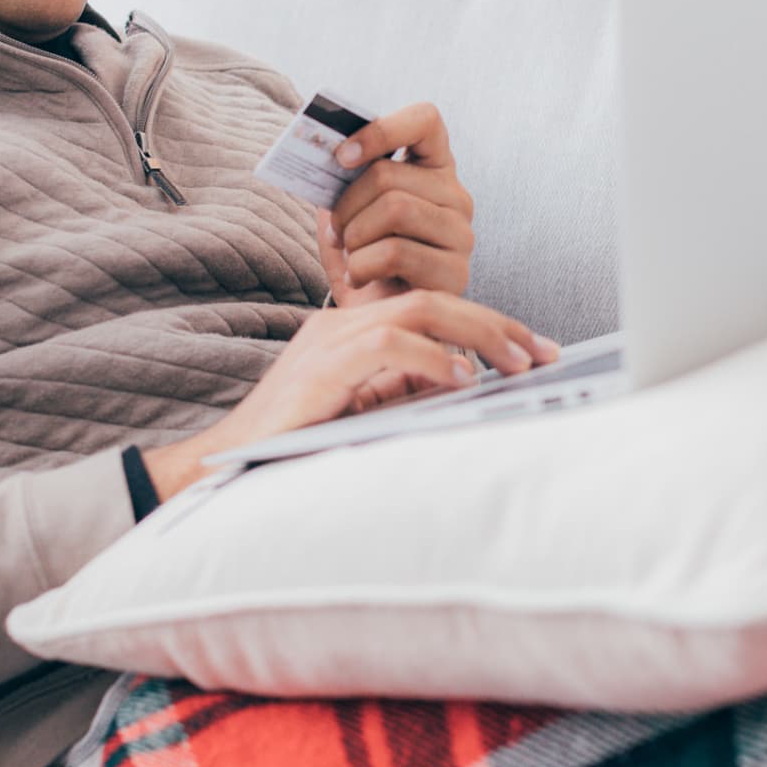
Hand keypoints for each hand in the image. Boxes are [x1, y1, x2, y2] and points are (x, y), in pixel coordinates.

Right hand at [141, 291, 559, 499]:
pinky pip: (390, 345)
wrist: (222, 468)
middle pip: (434, 298)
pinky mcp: (323, 366)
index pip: (432, 307)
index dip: (489, 323)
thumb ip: (407, 390)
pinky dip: (434, 359)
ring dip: (478, 335)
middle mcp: (343, 324)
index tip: (535, 348)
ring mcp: (330, 340)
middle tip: (544, 351)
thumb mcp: (364, 411)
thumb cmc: (294, 446)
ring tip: (517, 363)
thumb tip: (470, 383)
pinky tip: (463, 379)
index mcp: (354, 330)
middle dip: (498, 323)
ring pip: (420, 310)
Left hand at [315, 102, 473, 306]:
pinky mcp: (456, 273)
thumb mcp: (348, 210)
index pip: (425, 120)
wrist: (375, 320)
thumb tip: (322, 148)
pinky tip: (359, 278)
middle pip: (389, 174)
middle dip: (346, 204)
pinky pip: (397, 252)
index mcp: (432, 168)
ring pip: (394, 209)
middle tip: (335, 230)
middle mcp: (455, 196)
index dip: (382, 129)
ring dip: (354, 236)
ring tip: (349, 254)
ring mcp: (461, 234)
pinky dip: (362, 266)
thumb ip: (343, 178)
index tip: (341, 155)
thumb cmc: (362, 258)